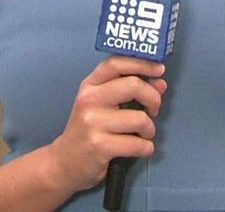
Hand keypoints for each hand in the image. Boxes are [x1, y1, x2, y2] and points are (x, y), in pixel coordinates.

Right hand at [47, 56, 166, 191]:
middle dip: (153, 98)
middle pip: (133, 85)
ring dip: (149, 129)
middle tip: (153, 109)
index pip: (117, 62)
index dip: (143, 63)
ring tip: (143, 134)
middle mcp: (90, 100)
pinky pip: (138, 144)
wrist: (65, 162)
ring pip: (140, 119)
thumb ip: (129, 90)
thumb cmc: (88, 130)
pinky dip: (146, 148)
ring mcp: (93, 123)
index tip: (159, 69)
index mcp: (90, 85)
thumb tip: (160, 83)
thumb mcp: (101, 103)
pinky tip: (139, 148)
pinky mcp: (99, 146)